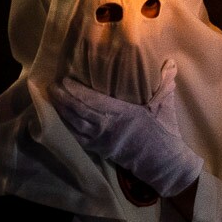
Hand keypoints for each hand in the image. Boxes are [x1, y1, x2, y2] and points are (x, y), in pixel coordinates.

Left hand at [49, 59, 203, 196]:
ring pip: (75, 124)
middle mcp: (107, 126)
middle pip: (78, 111)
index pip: (92, 101)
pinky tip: (61, 118)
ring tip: (53, 98)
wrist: (162, 160)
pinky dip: (67, 126)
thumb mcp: (166, 104)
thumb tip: (169, 60)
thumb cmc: (164, 130)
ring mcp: (101, 139)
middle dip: (63, 98)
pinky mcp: (99, 148)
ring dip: (62, 111)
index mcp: (122, 112)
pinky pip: (78, 137)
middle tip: (52, 86)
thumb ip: (166, 80)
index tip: (65, 80)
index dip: (76, 91)